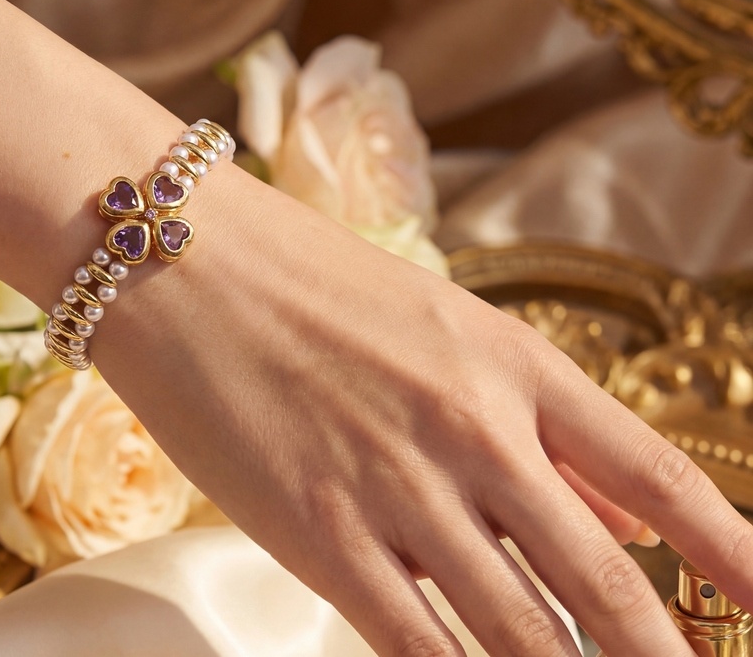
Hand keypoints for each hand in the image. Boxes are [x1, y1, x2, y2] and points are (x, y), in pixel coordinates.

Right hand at [96, 165, 752, 655]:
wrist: (184, 263)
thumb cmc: (308, 284)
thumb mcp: (442, 328)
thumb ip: (536, 424)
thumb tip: (626, 509)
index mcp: (512, 366)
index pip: (653, 473)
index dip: (730, 549)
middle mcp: (473, 432)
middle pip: (601, 579)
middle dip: (659, 652)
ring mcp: (399, 489)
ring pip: (517, 631)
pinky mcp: (321, 535)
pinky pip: (415, 642)